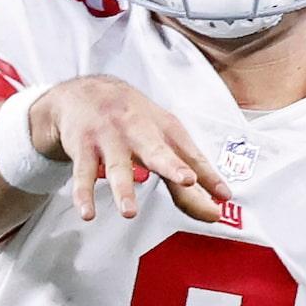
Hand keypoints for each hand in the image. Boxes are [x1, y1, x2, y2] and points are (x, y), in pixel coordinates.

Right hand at [32, 77, 229, 223]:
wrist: (85, 93)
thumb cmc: (131, 116)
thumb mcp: (164, 134)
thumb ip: (190, 167)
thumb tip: (221, 198)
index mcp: (163, 129)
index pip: (189, 155)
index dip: (208, 176)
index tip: (223, 196)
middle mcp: (138, 131)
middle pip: (156, 151)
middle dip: (172, 165)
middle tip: (187, 180)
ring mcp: (109, 139)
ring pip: (117, 167)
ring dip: (123, 189)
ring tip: (130, 211)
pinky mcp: (83, 148)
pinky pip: (83, 174)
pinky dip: (83, 195)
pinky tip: (88, 213)